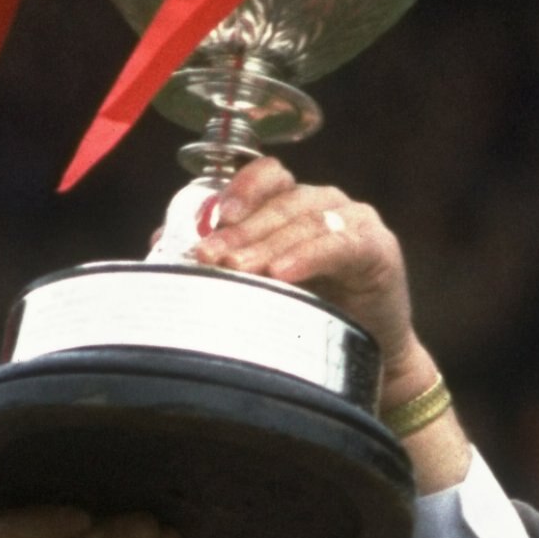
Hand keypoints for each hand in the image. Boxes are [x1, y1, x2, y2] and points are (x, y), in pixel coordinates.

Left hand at [188, 159, 469, 489]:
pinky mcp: (378, 247)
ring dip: (268, 245)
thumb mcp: (259, 285)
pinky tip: (285, 273)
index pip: (266, 177)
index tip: (213, 220)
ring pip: (305, 221)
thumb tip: (160, 242)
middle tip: (211, 257)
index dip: (239, 190)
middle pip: (280, 203)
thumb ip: (220, 259)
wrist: (367, 360)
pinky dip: (310, 255)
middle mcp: (324, 204)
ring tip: (239, 270)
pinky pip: (340, 244)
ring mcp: (354, 221)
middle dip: (241, 231)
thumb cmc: (310, 318)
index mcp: (293, 204)